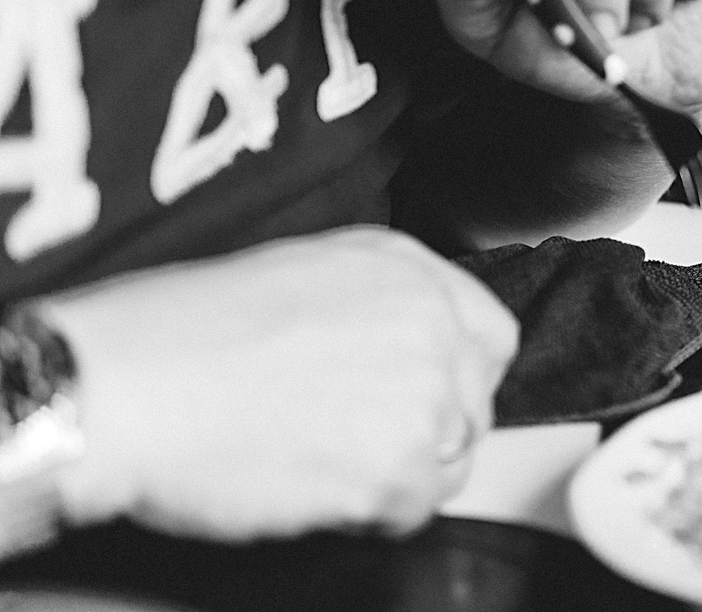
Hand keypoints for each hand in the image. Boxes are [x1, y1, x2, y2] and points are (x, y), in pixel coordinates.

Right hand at [37, 227, 518, 539]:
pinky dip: (370, 514)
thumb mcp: (299, 274)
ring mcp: (424, 396)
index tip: (422, 398)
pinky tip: (313, 488)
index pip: (489, 336)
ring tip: (322, 462)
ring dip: (397, 473)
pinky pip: (414, 510)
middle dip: (425, 429)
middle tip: (356, 441)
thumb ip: (371, 304)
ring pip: (449, 460)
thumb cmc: (178, 333)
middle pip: (471, 404)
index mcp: (405, 271)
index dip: (455, 376)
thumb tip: (390, 345)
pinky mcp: (399, 468)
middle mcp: (429, 324)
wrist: (127, 387)